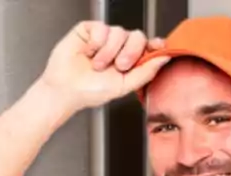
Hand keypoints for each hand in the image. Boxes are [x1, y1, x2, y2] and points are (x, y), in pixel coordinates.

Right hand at [39, 21, 169, 110]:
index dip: (154, 44)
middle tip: (119, 66)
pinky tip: (87, 52)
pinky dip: (96, 43)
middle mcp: (118, 46)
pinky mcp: (89, 29)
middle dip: (130, 52)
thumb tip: (165, 58)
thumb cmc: (89, 92)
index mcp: (129, 59)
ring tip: (96, 65)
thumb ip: (145, 73)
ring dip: (108, 52)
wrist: (65, 91)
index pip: (147, 45)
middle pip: (137, 36)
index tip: (158, 47)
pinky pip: (101, 28)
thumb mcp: (123, 86)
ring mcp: (104, 37)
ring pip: (119, 32)